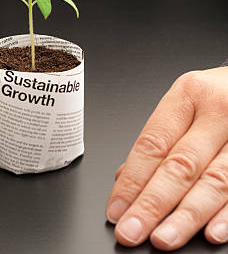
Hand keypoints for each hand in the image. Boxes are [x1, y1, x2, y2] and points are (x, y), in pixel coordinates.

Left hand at [106, 66, 227, 249]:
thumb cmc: (216, 96)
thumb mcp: (185, 103)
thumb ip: (158, 140)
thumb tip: (123, 179)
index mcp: (187, 96)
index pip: (152, 144)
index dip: (132, 181)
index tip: (116, 210)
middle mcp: (217, 113)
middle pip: (180, 165)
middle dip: (153, 203)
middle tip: (132, 230)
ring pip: (214, 181)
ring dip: (187, 215)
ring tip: (164, 237)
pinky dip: (227, 215)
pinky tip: (212, 233)